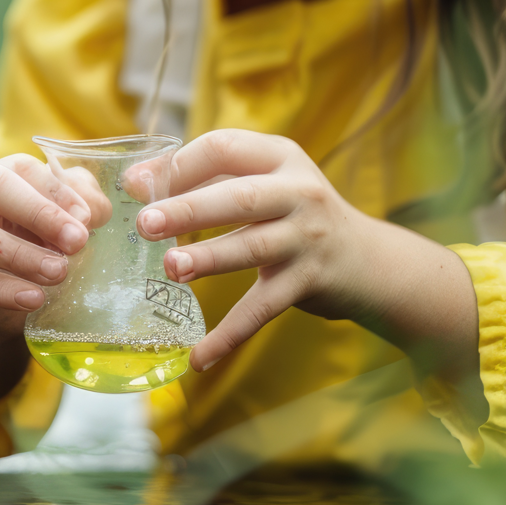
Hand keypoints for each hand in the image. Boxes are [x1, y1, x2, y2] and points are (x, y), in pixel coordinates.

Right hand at [0, 153, 110, 337]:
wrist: (13, 293)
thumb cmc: (43, 241)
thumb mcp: (68, 217)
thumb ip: (85, 203)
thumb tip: (88, 214)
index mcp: (4, 174)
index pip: (23, 168)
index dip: (56, 190)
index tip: (87, 220)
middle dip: (37, 212)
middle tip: (76, 242)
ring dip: (18, 254)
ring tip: (58, 273)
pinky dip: (1, 291)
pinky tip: (34, 299)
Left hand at [137, 129, 477, 375]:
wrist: (369, 261)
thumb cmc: (294, 215)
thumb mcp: (263, 183)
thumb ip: (206, 179)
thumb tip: (136, 182)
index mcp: (279, 157)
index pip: (224, 149)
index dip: (178, 166)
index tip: (137, 187)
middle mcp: (298, 192)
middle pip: (238, 196)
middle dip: (189, 209)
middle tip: (146, 224)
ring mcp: (306, 237)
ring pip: (251, 247)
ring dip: (209, 258)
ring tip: (171, 269)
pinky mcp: (309, 281)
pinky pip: (263, 309)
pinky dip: (231, 334)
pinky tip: (199, 355)